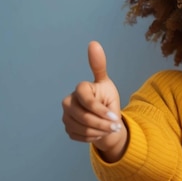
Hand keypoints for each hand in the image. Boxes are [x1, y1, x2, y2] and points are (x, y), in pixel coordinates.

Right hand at [62, 41, 126, 160]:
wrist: (104, 117)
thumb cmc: (106, 97)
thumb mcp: (106, 83)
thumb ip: (99, 66)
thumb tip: (93, 43)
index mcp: (79, 89)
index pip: (87, 101)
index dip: (101, 110)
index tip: (115, 116)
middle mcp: (68, 101)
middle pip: (84, 118)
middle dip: (103, 124)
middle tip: (115, 126)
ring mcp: (65, 115)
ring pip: (82, 129)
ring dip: (100, 131)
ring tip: (110, 128)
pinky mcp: (67, 127)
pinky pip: (80, 136)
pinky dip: (93, 137)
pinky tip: (99, 131)